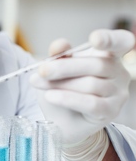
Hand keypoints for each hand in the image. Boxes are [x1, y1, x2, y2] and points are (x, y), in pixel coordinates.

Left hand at [30, 29, 134, 144]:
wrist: (60, 121)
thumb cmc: (61, 90)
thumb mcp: (56, 70)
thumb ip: (59, 55)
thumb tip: (59, 45)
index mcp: (109, 55)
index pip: (120, 42)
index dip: (110, 39)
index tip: (94, 39)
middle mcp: (119, 73)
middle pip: (98, 65)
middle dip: (65, 67)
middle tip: (42, 70)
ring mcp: (118, 94)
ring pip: (91, 84)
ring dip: (60, 84)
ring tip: (39, 84)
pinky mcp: (110, 112)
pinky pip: (90, 103)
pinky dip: (67, 98)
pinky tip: (50, 96)